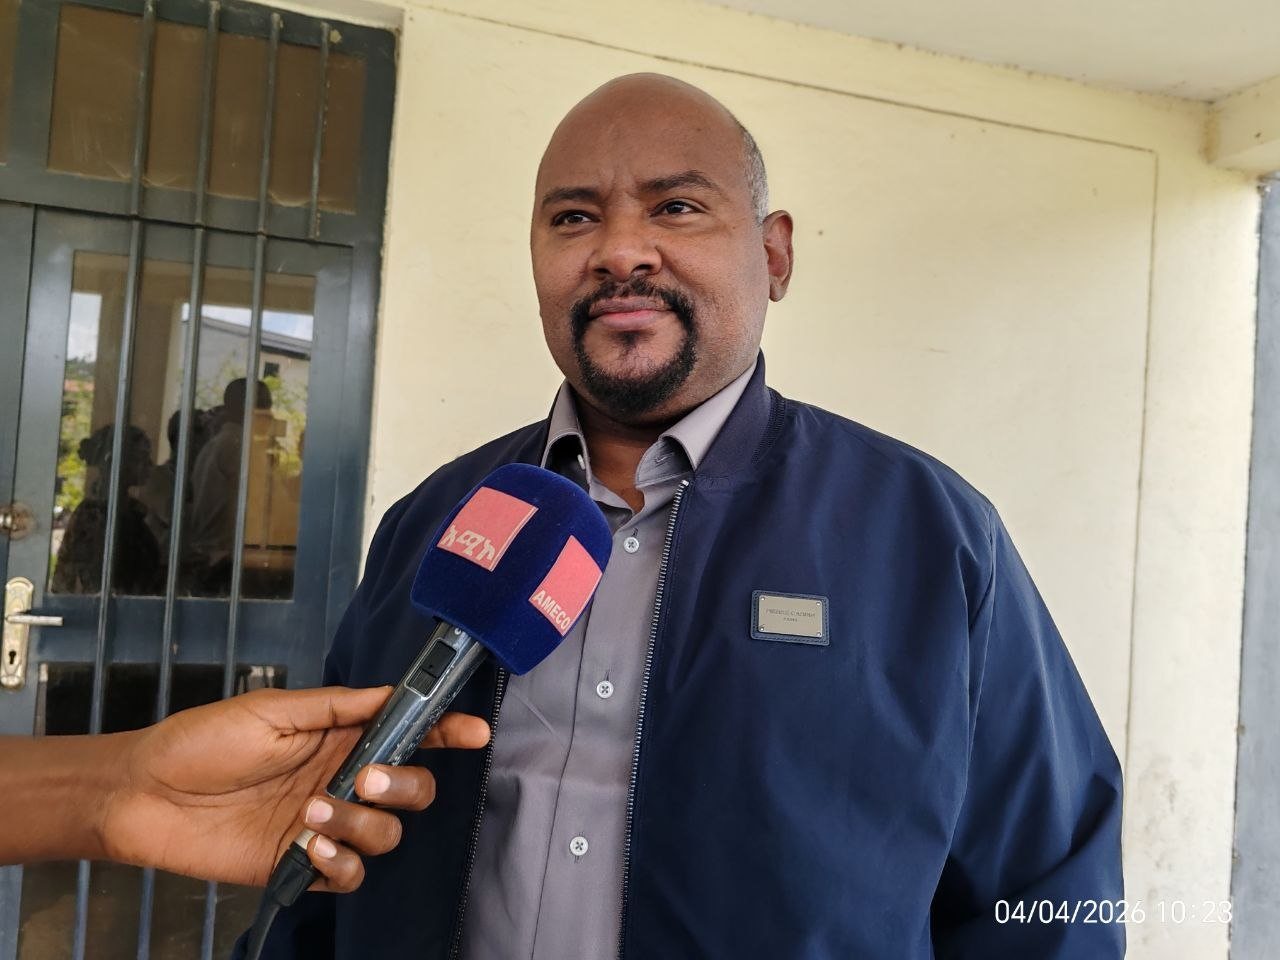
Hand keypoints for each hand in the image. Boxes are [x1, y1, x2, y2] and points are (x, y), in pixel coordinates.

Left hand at [100, 686, 489, 891]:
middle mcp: (343, 780)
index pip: (408, 733)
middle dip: (406, 784)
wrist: (143, 793)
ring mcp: (326, 825)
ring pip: (387, 833)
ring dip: (361, 824)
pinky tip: (311, 849)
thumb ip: (337, 705)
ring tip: (313, 812)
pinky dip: (342, 863)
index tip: (472, 733)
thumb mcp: (273, 710)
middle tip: (369, 778)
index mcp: (340, 737)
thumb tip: (393, 692)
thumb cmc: (202, 740)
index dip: (446, 731)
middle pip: (413, 789)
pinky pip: (352, 874)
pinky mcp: (302, 866)